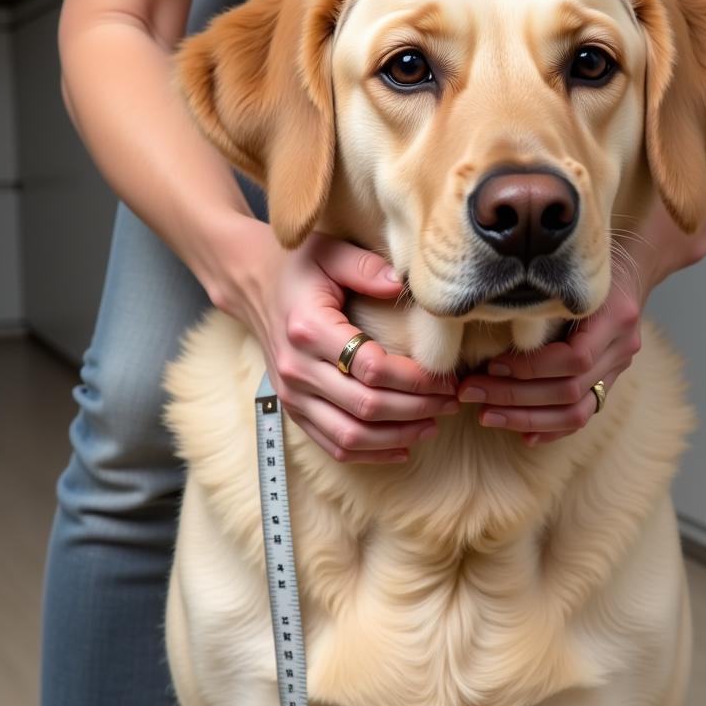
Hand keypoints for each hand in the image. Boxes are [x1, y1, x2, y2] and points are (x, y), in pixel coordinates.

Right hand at [224, 217, 458, 463]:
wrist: (253, 284)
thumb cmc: (298, 267)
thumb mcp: (330, 252)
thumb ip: (367, 267)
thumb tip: (402, 285)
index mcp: (308, 329)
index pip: (371, 367)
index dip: (414, 378)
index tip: (445, 376)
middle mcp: (297, 369)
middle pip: (366, 406)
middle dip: (417, 408)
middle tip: (452, 401)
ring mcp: (292, 395)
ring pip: (350, 435)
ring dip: (398, 436)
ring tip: (434, 425)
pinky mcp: (294, 410)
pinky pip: (333, 445)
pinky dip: (370, 454)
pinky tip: (403, 448)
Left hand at [456, 260, 644, 445]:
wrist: (634, 268)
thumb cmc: (590, 263)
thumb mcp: (569, 270)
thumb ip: (542, 295)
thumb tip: (486, 317)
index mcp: (615, 318)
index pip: (574, 359)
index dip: (529, 368)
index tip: (490, 365)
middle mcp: (622, 348)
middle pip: (570, 390)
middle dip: (515, 396)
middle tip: (471, 393)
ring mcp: (619, 368)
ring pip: (577, 412)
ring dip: (527, 418)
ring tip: (486, 416)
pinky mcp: (609, 382)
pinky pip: (582, 414)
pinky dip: (551, 428)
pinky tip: (522, 435)